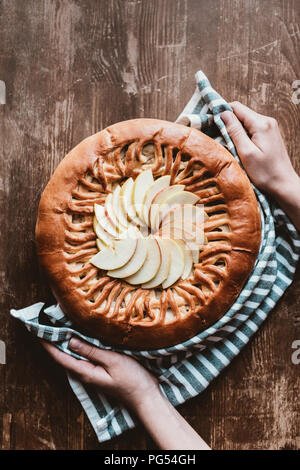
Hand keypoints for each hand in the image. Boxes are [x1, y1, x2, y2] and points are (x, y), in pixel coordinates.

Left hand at [40, 337, 159, 408]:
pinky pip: (82, 357)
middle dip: (53, 341)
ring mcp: (92, 373)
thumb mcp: (113, 361)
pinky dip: (76, 346)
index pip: (60, 357)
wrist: (145, 396)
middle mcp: (85, 374)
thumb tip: (70, 341)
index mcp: (85, 372)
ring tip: (58, 327)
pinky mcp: (98, 371)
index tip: (38, 330)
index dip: (48, 344)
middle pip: (63, 357)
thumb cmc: (132, 378)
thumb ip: (92, 351)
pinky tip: (78, 338)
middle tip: (46, 323)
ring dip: (64, 343)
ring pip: (72, 357)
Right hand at [222, 102, 299, 231]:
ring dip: (235, 129)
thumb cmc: (265, 173)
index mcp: (261, 124)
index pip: (237, 107)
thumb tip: (224, 114)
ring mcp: (270, 128)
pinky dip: (242, 134)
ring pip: (246, 121)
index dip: (222, 112)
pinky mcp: (269, 135)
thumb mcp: (246, 152)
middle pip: (241, 113)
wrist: (283, 184)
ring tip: (227, 142)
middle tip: (216, 134)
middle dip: (228, 121)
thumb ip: (235, 131)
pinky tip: (238, 145)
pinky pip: (252, 128)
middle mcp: (267, 122)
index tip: (211, 121)